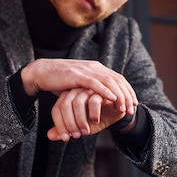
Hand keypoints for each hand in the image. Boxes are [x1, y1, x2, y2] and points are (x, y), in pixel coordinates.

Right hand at [21, 59, 137, 115]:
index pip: (118, 79)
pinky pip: (94, 83)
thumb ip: (91, 89)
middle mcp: (94, 67)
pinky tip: (112, 99)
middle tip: (132, 109)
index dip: (128, 91)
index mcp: (96, 68)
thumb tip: (101, 99)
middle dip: (127, 95)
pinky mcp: (77, 75)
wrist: (42, 72)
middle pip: (117, 81)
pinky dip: (105, 91)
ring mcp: (86, 70)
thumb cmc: (60, 80)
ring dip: (119, 96)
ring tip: (123, 108)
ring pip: (109, 82)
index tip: (134, 103)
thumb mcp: (80, 84)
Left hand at [46, 88, 129, 140]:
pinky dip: (94, 114)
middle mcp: (76, 91)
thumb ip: (64, 130)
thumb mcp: (80, 127)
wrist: (116, 114)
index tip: (66, 138)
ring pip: (78, 102)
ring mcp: (89, 89)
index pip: (57, 109)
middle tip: (77, 136)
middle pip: (65, 105)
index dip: (60, 125)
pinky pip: (94, 101)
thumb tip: (49, 136)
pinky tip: (97, 121)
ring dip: (81, 121)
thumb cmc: (96, 118)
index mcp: (68, 97)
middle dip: (70, 124)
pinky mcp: (102, 90)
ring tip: (87, 131)